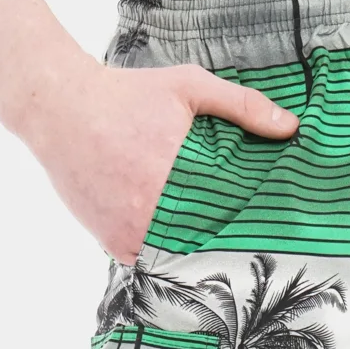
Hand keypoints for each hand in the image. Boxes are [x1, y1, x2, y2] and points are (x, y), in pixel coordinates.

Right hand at [15, 54, 298, 263]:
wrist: (59, 109)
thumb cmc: (127, 95)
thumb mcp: (188, 86)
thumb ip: (241, 105)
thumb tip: (290, 127)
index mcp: (179, 175)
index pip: (232, 216)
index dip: (255, 225)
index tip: (274, 229)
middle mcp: (154, 210)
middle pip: (208, 243)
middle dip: (229, 243)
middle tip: (258, 248)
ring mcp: (131, 231)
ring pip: (180, 257)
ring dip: (198, 253)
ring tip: (226, 253)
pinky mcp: (114, 242)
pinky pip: (151, 261)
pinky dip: (166, 256)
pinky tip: (184, 246)